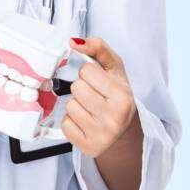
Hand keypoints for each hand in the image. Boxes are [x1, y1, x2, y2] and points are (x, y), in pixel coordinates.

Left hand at [61, 36, 137, 157]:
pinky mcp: (89, 148)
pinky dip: (72, 121)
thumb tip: (72, 42)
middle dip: (82, 88)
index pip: (86, 70)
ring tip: (90, 108)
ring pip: (70, 106)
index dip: (89, 73)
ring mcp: (102, 136)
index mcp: (123, 97)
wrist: (123, 126)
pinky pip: (66, 125)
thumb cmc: (115, 91)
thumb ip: (96, 46)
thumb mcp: (113, 65)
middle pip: (76, 88)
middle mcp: (115, 118)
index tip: (98, 81)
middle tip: (94, 95)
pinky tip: (85, 122)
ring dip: (76, 104)